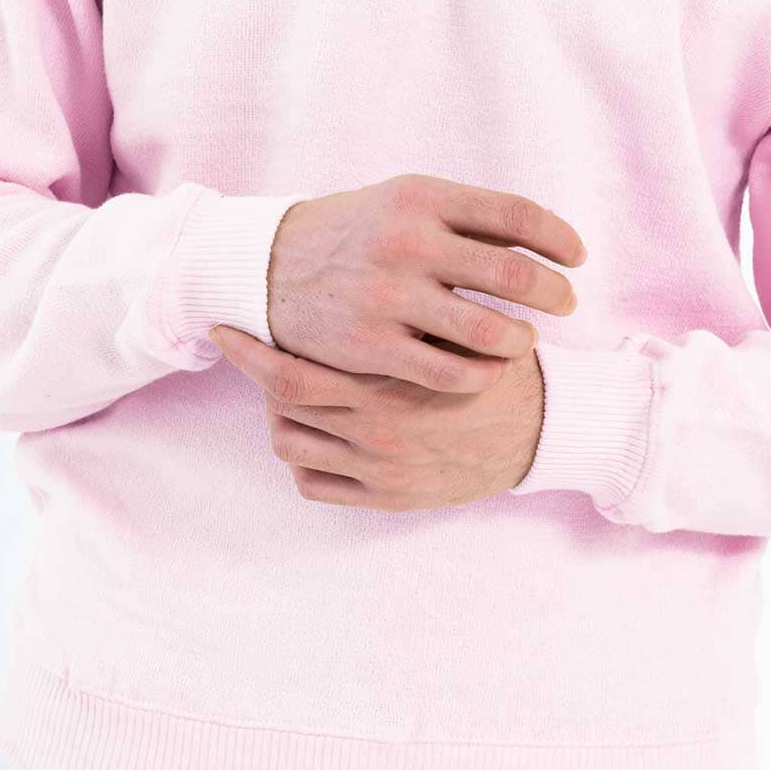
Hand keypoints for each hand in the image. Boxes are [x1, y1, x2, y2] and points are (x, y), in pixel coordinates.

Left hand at [207, 324, 546, 508]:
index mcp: (387, 389)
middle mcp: (376, 435)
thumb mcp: (460, 328)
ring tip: (287, 389)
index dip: (250, 354)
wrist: (544, 431)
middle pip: (283, 408)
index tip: (226, 331)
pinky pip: (315, 485)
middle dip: (258, 375)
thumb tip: (356, 271)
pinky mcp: (388, 498)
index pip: (289, 376)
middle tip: (248, 350)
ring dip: (281, 417)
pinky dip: (304, 460)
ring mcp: (379, 471)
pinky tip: (313, 433)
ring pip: (292, 446)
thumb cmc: (500, 367)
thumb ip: (410, 306)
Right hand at [257, 171, 584, 398]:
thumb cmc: (359, 232)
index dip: (559, 238)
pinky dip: (484, 374)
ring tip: (524, 340)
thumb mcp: (405, 202)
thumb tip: (545, 240)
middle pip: (514, 274)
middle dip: (555, 294)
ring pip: (490, 332)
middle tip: (564, 303)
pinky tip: (489, 369)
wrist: (270, 266)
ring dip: (522, 341)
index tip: (577, 257)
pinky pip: (452, 373)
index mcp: (423, 197)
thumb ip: (468, 218)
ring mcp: (389, 297)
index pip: (517, 215)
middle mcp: (408, 242)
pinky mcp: (372, 346)